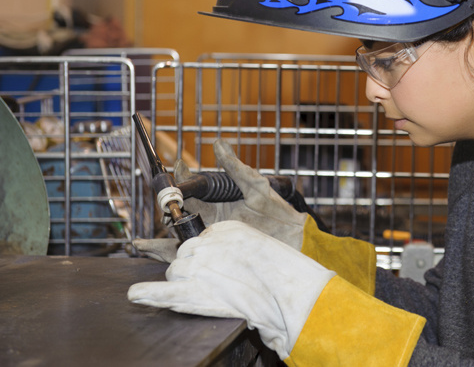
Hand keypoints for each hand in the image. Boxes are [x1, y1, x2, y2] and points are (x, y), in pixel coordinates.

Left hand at [128, 221, 334, 359]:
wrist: (287, 291)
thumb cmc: (280, 271)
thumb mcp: (258, 243)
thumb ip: (233, 243)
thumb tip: (217, 248)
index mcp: (225, 228)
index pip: (198, 238)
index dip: (200, 254)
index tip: (208, 263)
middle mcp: (208, 244)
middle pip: (182, 255)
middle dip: (190, 268)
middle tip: (214, 283)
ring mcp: (198, 267)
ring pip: (173, 272)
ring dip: (182, 282)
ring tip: (207, 293)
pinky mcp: (193, 292)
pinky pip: (163, 291)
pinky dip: (146, 294)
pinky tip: (135, 295)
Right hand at [133, 140, 305, 262]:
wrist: (292, 238)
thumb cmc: (276, 210)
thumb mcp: (255, 186)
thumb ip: (235, 167)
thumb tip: (217, 142)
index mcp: (216, 202)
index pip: (190, 190)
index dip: (179, 180)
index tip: (173, 172)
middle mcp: (209, 220)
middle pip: (178, 216)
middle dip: (163, 214)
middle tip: (155, 205)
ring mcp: (211, 238)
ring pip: (179, 239)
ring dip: (159, 243)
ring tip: (143, 244)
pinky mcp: (216, 254)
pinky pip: (192, 257)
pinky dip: (174, 260)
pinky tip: (163, 263)